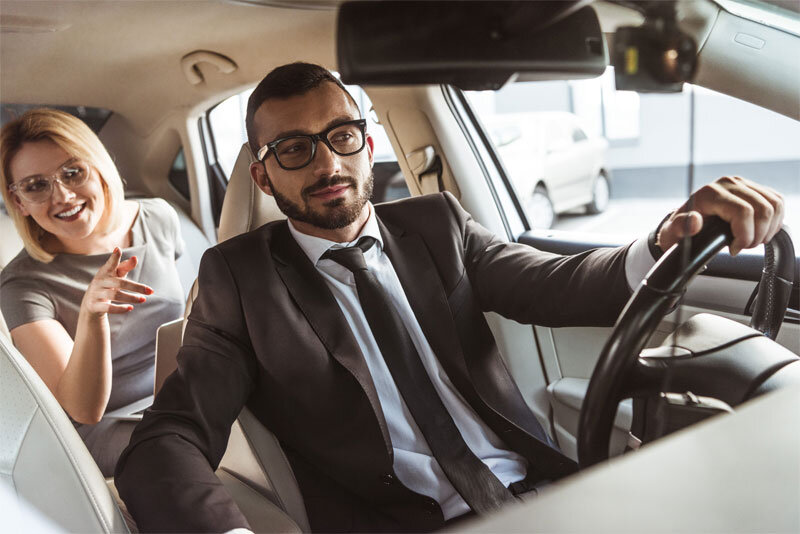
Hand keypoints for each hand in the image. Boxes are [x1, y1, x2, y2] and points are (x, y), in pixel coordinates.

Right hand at [80, 247, 153, 317]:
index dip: (114, 257)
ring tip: (143, 300)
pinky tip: (130, 308)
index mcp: (105, 272)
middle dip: (136, 287)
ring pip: (115, 295)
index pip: (110, 264)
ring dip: (131, 298)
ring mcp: (96, 294)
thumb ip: (125, 267)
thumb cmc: (108, 285)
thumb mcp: (115, 275)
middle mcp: (99, 281)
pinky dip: (120, 308)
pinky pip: (108, 308)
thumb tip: (135, 258)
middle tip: (150, 291)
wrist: (90, 304)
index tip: (118, 249)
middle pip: (120, 283)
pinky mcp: (94, 306)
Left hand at [657, 176, 783, 255]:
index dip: (745, 235)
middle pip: (763, 210)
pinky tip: (760, 231)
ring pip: (774, 206)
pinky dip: (774, 221)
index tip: (734, 249)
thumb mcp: (673, 232)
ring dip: (767, 229)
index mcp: (710, 193)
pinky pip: (777, 202)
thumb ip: (679, 227)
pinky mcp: (754, 188)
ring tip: (751, 240)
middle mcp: (728, 184)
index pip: (743, 212)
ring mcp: (743, 184)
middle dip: (757, 235)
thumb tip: (694, 220)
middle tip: (743, 246)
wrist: (687, 222)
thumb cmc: (682, 229)